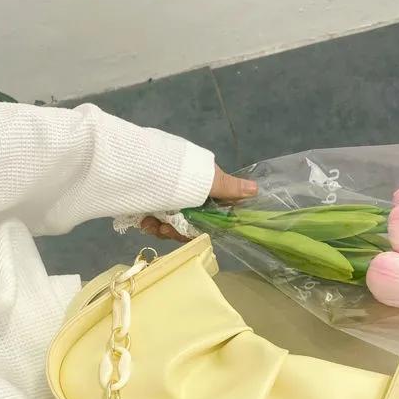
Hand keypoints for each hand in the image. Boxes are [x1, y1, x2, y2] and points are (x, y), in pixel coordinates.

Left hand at [137, 164, 257, 241]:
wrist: (141, 166)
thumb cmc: (180, 175)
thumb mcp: (208, 180)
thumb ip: (230, 187)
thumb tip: (256, 189)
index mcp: (199, 190)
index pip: (206, 217)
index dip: (202, 227)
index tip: (195, 232)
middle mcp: (182, 196)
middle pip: (186, 224)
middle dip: (179, 231)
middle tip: (168, 230)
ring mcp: (163, 199)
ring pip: (168, 225)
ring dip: (162, 230)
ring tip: (153, 225)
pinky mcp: (146, 203)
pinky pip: (151, 221)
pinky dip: (149, 224)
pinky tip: (144, 221)